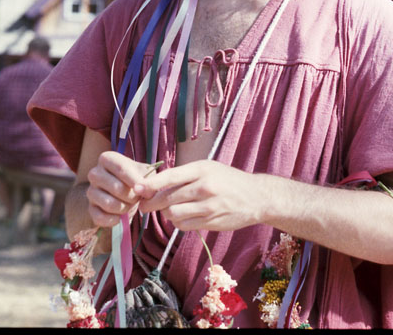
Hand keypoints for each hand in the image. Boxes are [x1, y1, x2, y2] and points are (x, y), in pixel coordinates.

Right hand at [84, 151, 160, 229]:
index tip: (145, 190)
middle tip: (138, 198)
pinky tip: (120, 217)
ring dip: (124, 208)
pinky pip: (100, 217)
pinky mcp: (90, 208)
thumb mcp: (143, 172)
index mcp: (107, 159)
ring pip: (109, 204)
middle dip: (132, 197)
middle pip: (116, 188)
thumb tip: (146, 191)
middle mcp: (95, 173)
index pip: (121, 169)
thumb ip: (148, 179)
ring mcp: (90, 191)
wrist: (126, 194)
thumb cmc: (135, 179)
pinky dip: (113, 220)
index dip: (135, 181)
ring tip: (130, 205)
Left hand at [133, 160, 261, 231]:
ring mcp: (208, 206)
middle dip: (152, 203)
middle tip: (144, 205)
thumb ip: (185, 174)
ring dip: (167, 213)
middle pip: (168, 198)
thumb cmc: (228, 179)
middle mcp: (204, 187)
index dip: (151, 184)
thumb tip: (157, 183)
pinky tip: (183, 216)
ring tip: (168, 209)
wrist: (255, 196)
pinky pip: (184, 225)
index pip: (170, 177)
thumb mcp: (208, 168)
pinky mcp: (211, 222)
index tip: (137, 188)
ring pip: (174, 214)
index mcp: (202, 169)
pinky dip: (178, 222)